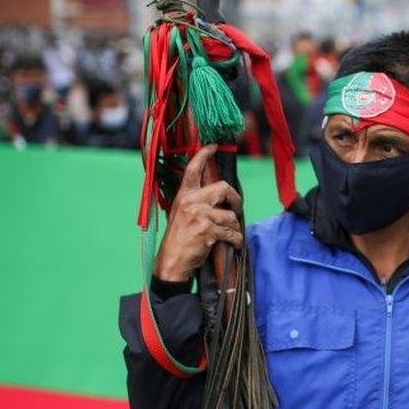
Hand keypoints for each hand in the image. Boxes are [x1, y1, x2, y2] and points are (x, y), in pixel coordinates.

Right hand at [153, 144, 243, 281]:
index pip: (193, 169)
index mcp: (183, 195)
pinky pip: (232, 233)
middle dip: (235, 198)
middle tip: (237, 208)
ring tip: (230, 234)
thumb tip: (219, 195)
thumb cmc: (178, 239)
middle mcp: (191, 201)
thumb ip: (196, 202)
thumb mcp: (181, 214)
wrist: (171, 262)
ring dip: (235, 227)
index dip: (204, 155)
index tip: (214, 146)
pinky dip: (236, 240)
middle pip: (223, 188)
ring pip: (230, 215)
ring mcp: (199, 215)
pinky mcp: (207, 230)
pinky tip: (233, 244)